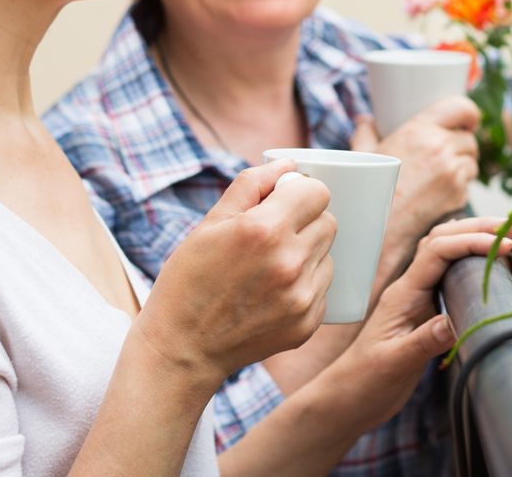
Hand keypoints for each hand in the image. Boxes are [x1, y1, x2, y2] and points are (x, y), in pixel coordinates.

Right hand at [137, 158, 336, 386]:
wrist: (182, 348)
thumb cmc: (188, 280)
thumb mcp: (209, 224)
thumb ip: (252, 186)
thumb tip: (288, 164)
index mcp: (264, 230)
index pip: (317, 193)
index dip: (300, 193)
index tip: (285, 201)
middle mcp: (290, 263)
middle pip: (328, 222)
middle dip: (305, 221)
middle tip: (273, 234)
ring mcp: (302, 297)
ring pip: (328, 255)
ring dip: (307, 253)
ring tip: (269, 268)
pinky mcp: (308, 324)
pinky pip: (322, 288)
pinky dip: (305, 285)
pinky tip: (272, 293)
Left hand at [331, 217, 511, 430]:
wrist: (350, 397)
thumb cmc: (366, 381)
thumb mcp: (395, 364)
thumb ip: (423, 342)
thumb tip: (453, 322)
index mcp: (402, 294)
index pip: (437, 252)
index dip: (471, 242)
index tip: (506, 245)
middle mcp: (410, 289)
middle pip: (442, 242)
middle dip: (477, 229)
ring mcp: (417, 299)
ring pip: (444, 255)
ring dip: (473, 240)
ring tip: (509, 236)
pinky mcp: (425, 313)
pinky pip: (448, 277)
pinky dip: (470, 264)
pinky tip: (489, 267)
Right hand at [352, 97, 480, 284]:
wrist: (378, 230)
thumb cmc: (366, 192)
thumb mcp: (363, 157)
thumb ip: (365, 135)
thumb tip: (364, 121)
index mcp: (419, 130)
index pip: (461, 108)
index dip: (467, 114)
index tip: (465, 121)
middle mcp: (440, 148)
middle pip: (468, 139)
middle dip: (460, 147)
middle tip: (444, 156)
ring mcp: (453, 172)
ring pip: (472, 163)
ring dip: (461, 167)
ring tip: (437, 178)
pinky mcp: (459, 194)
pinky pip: (467, 185)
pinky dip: (458, 188)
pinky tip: (436, 195)